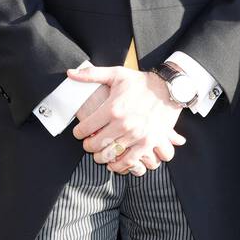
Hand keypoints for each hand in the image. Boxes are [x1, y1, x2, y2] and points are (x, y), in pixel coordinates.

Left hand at [68, 65, 185, 175]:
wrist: (170, 89)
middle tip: (89, 143)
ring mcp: (136, 135)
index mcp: (112, 108)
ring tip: (100, 153)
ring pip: (109, 155)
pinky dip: (119, 165)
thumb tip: (70, 73)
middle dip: (88, 146)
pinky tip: (114, 162)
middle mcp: (123, 124)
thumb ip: (92, 74)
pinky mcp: (148, 143)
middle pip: (95, 145)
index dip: (78, 133)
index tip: (80, 133)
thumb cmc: (142, 82)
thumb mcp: (117, 74)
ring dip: (101, 156)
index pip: (85, 128)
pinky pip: (129, 161)